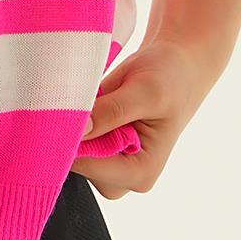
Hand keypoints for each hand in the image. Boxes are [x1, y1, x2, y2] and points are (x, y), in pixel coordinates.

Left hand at [69, 36, 222, 199]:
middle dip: (71, 129)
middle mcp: (123, 174)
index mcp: (141, 173)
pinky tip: (94, 97)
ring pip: (71, 147)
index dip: (70, 138)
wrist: (176, 65)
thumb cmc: (169, 79)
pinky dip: (75, 113)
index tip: (64, 106)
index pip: (89, 167)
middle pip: (76, 162)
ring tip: (98, 95)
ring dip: (72, 119)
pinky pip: (73, 134)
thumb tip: (76, 131)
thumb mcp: (144, 92)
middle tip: (85, 96)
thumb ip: (112, 112)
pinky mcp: (99, 144)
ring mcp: (109, 160)